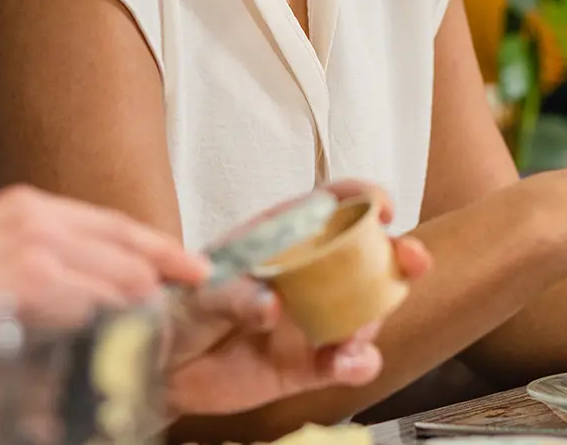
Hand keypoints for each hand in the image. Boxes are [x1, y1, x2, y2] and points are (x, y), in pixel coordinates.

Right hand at [0, 185, 208, 395]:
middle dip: (155, 296)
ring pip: (120, 290)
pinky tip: (100, 365)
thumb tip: (91, 297)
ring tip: (136, 357)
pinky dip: (103, 344)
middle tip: (165, 332)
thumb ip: (40, 268)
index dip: (163, 250)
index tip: (195, 270)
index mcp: (27, 207)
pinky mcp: (26, 295)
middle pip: (130, 257)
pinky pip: (91, 320)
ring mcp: (33, 256)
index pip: (116, 225)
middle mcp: (36, 221)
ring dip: (135, 326)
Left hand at [161, 181, 432, 417]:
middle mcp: (305, 276)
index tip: (381, 207)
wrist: (157, 368)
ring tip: (348, 336)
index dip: (362, 199)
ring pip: (366, 312)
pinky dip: (358, 363)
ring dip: (371, 320)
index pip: (331, 205)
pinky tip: (347, 364)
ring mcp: (312, 320)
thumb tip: (271, 304)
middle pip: (366, 257)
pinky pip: (348, 362)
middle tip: (409, 260)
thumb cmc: (174, 310)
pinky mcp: (309, 365)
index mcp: (280, 238)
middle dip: (398, 255)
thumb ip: (233, 294)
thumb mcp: (197, 291)